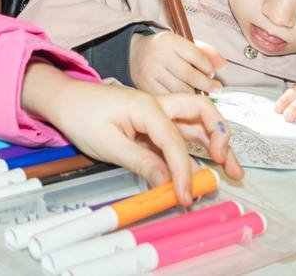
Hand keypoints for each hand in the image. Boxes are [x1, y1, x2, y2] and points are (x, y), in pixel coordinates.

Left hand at [20, 63, 241, 205]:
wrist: (64, 99)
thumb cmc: (82, 116)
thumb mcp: (108, 144)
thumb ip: (141, 162)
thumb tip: (168, 182)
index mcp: (147, 107)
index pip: (175, 142)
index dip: (184, 171)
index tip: (186, 196)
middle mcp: (158, 105)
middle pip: (201, 113)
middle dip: (222, 136)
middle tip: (230, 166)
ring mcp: (157, 111)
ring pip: (196, 121)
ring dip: (216, 141)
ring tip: (231, 168)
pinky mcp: (152, 121)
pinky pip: (181, 130)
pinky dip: (196, 145)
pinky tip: (203, 162)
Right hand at [129, 32, 227, 94]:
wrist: (134, 54)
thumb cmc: (165, 50)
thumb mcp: (183, 44)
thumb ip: (205, 53)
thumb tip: (223, 65)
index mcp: (170, 41)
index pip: (196, 56)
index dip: (208, 67)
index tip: (212, 74)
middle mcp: (159, 55)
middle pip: (189, 75)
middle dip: (206, 85)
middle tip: (215, 88)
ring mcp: (151, 72)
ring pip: (180, 89)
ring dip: (194, 95)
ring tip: (200, 94)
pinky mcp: (145, 86)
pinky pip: (168, 98)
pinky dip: (180, 101)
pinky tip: (185, 100)